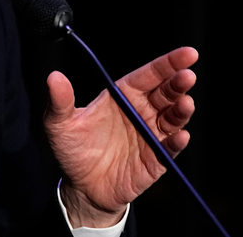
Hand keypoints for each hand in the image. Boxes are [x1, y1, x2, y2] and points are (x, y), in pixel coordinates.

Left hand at [44, 46, 197, 227]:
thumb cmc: (73, 150)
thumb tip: (53, 77)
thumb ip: (60, 101)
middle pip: (166, 92)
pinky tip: (180, 135)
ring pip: (173, 117)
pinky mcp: (156, 159)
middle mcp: (142, 111)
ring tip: (185, 103)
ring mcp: (151, 135)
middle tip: (187, 76)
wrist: (81, 188)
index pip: (150, 74)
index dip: (169, 63)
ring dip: (181, 110)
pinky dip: (176, 142)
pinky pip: (170, 148)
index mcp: (124, 95)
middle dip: (179, 82)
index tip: (188, 54)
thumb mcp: (60, 124)